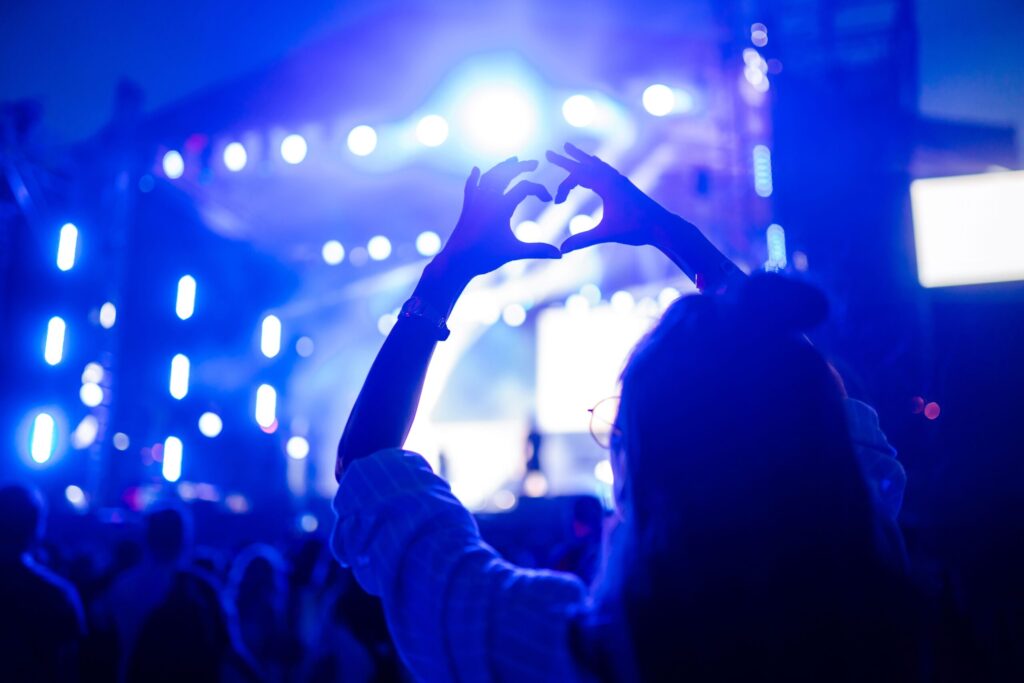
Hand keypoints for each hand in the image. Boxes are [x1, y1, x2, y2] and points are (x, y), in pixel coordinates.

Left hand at [435, 157, 560, 281]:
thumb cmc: (485, 257)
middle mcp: (487, 200)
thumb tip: (561, 255)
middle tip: (534, 163)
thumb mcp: (514, 252)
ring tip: (513, 161)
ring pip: (489, 176)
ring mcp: (476, 201)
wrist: (457, 261)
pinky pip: (471, 187)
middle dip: (521, 166)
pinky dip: (475, 177)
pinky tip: (476, 170)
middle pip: (506, 173)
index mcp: (501, 207)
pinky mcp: (467, 207)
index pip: (525, 187)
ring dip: (502, 167)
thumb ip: (538, 250)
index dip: (540, 189)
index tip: (549, 199)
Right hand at [546, 143, 676, 253]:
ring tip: (571, 149)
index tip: (556, 203)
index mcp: (607, 184)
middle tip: (550, 152)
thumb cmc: (636, 229)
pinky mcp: (624, 186)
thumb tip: (561, 250)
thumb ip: (583, 240)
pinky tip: (594, 166)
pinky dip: (594, 165)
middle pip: (584, 164)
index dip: (563, 188)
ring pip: (595, 164)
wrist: (662, 226)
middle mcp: (613, 178)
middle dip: (566, 159)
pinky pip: (605, 170)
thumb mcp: (606, 234)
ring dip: (580, 158)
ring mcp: (619, 180)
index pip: (577, 176)